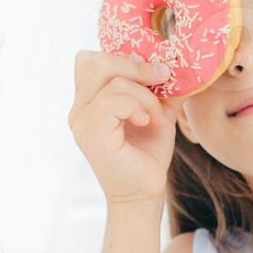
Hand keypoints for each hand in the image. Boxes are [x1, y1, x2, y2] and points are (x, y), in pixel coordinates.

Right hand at [67, 49, 180, 206]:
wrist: (144, 194)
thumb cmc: (148, 156)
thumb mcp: (158, 112)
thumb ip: (159, 87)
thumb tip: (172, 62)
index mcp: (89, 101)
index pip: (91, 60)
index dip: (122, 58)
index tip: (153, 74)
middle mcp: (79, 109)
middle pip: (97, 61)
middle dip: (136, 66)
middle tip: (162, 80)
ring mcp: (82, 121)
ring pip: (111, 79)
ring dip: (145, 95)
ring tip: (158, 117)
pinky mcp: (91, 133)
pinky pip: (113, 100)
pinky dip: (138, 106)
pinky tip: (147, 123)